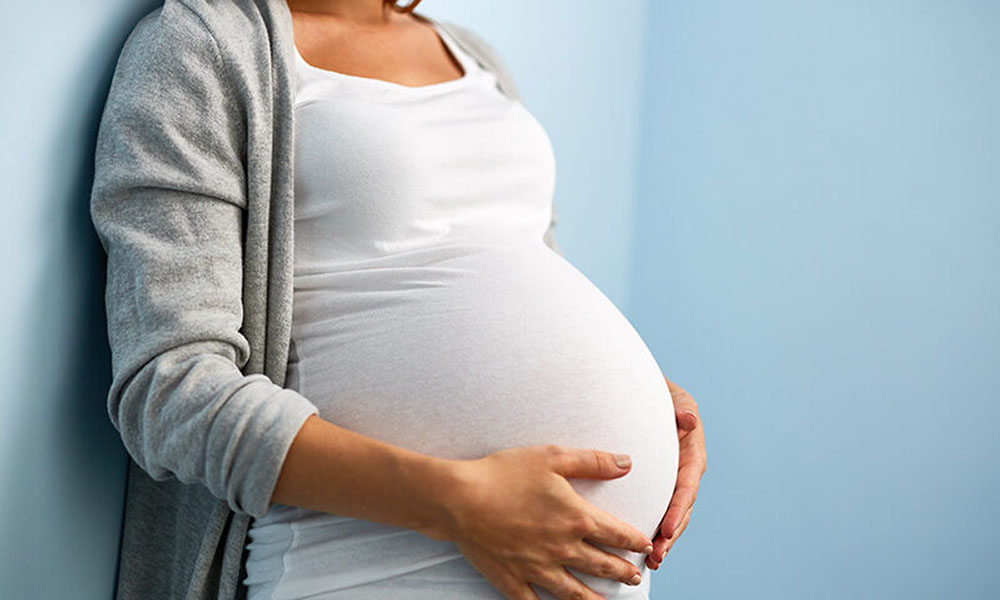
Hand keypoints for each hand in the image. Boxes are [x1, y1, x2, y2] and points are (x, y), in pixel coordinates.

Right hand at [444, 444, 655, 599]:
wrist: (460, 499)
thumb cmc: (504, 474)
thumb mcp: (552, 457)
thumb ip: (593, 461)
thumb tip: (627, 463)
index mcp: (576, 518)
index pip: (616, 534)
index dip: (634, 541)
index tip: (644, 546)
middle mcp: (562, 548)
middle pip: (602, 565)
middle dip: (622, 572)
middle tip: (634, 578)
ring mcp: (538, 568)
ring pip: (575, 592)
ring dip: (596, 599)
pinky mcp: (513, 579)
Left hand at [646, 376, 705, 569]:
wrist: (643, 392)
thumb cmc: (657, 392)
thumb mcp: (671, 394)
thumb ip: (681, 406)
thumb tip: (688, 419)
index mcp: (692, 451)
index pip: (687, 484)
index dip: (679, 508)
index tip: (668, 528)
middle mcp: (686, 469)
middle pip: (682, 507)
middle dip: (671, 533)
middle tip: (656, 555)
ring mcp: (674, 478)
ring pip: (672, 513)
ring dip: (664, 538)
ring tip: (652, 561)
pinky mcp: (661, 484)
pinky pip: (659, 508)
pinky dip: (655, 529)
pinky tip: (643, 551)